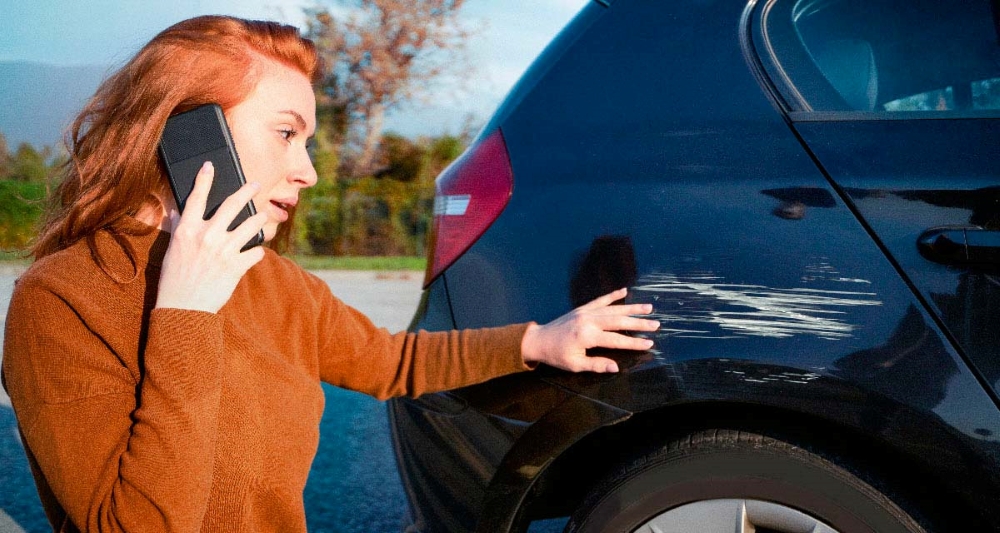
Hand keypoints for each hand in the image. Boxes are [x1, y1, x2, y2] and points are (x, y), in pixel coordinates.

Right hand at [155, 161, 267, 312]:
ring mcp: (224, 250)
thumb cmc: (174, 278)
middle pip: (232, 205)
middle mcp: (207, 236)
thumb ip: (177, 229)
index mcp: (187, 230)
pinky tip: (255, 252)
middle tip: (256, 185)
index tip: (210, 165)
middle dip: (247, 191)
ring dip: (259, 219)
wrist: (183, 307)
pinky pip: (256, 252)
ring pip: (251, 225)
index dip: (204, 179)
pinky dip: (257, 251)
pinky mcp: (237, 266)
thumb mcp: (172, 250)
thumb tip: (177, 212)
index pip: (196, 198)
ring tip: (262, 216)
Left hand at [520, 288, 658, 372]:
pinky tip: (625, 291)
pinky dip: (613, 295)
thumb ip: (596, 365)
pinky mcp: (582, 308)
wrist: (538, 340)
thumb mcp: (575, 364)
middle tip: (656, 324)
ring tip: (649, 307)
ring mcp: (585, 312)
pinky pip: (600, 300)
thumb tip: (616, 367)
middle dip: (638, 323)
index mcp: (587, 336)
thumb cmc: (556, 355)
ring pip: (613, 308)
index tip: (649, 343)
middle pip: (618, 321)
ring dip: (632, 308)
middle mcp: (588, 321)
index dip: (633, 343)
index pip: (616, 340)